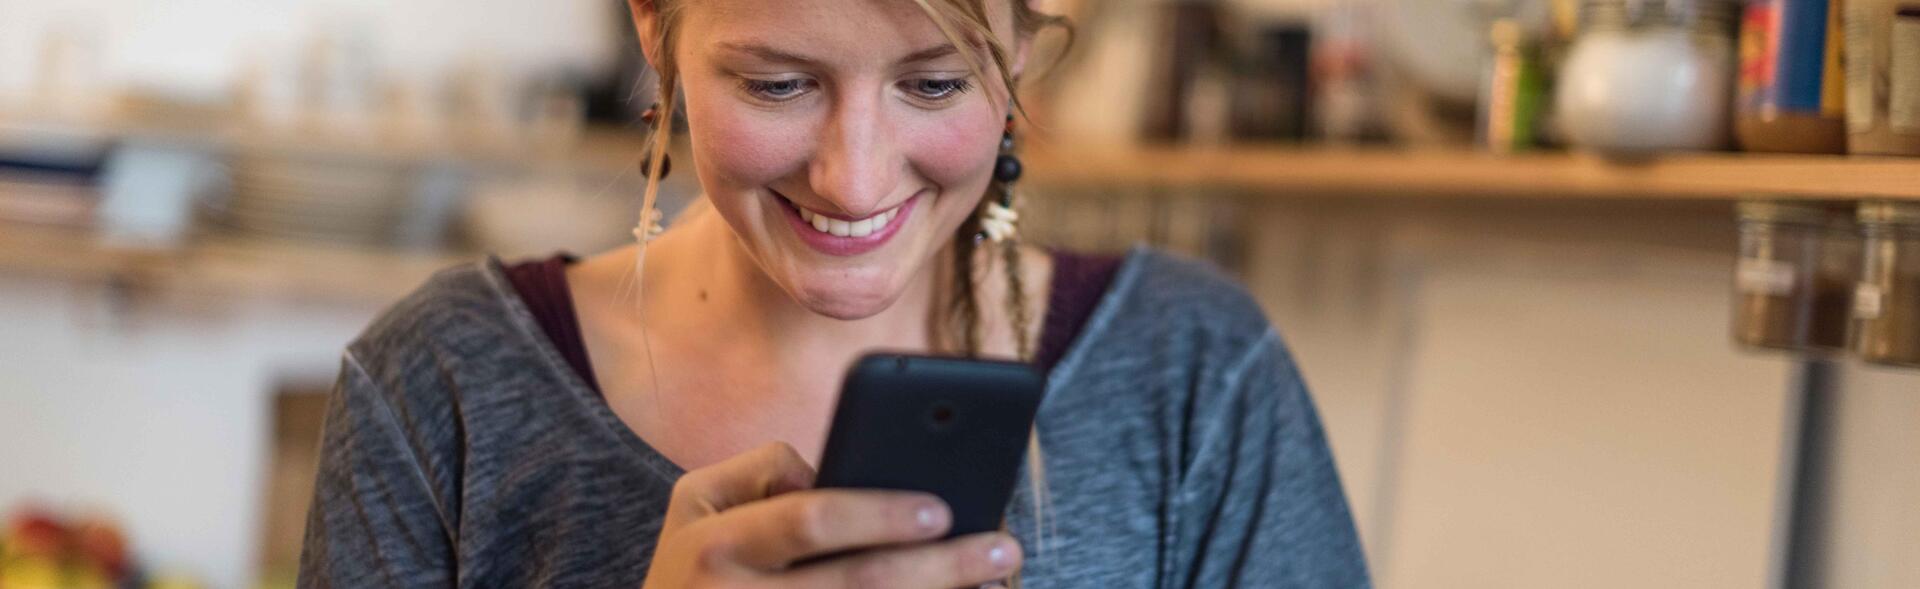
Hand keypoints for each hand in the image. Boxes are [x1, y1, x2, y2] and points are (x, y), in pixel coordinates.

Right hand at [641, 442, 1022, 587]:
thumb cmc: (696, 562)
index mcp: (714, 544)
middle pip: (857, 585)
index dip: (878, 514)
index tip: (940, 508)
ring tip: (992, 580)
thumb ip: (763, 468)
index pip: (809, 520)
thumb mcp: (699, 502)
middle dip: (939, 566)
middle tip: (1001, 547)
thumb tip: (835, 474)